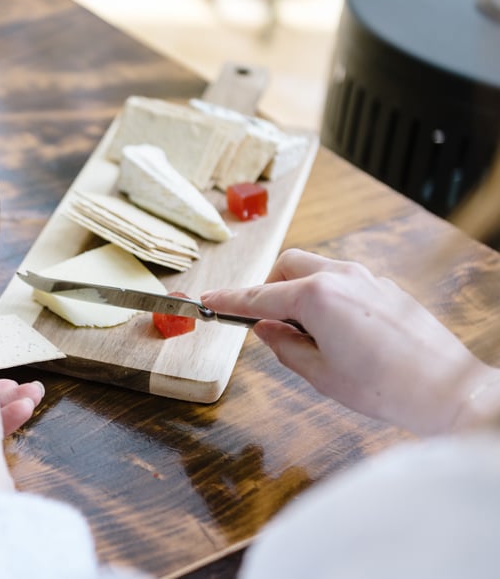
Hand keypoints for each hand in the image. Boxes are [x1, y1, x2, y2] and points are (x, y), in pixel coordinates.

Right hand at [201, 249, 499, 434]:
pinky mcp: (385, 289)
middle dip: (269, 287)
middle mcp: (340, 277)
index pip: (259, 295)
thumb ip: (284, 346)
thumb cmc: (385, 386)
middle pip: (287, 266)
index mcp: (316, 296)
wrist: (447, 389)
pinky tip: (336, 332)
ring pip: (316, 269)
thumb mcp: (319, 373)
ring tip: (305, 333)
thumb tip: (266, 329)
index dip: (229, 300)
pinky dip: (325, 296)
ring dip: (298, 291)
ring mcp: (366, 278)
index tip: (209, 300)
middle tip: (264, 321)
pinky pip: (342, 281)